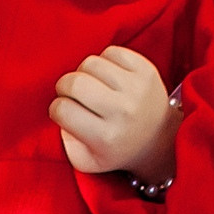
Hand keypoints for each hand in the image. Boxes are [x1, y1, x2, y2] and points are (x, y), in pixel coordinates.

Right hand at [50, 46, 179, 180]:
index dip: (56, 109)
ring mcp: (136, 87)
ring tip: (89, 84)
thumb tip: (60, 113)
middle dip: (64, 86)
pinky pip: (111, 52)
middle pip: (75, 82)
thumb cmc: (116, 149)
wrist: (157, 137)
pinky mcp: (145, 69)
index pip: (63, 110)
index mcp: (106, 137)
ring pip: (91, 63)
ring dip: (83, 72)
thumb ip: (67, 143)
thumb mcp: (87, 161)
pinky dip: (103, 61)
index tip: (62, 111)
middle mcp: (122, 111)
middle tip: (69, 93)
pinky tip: (106, 76)